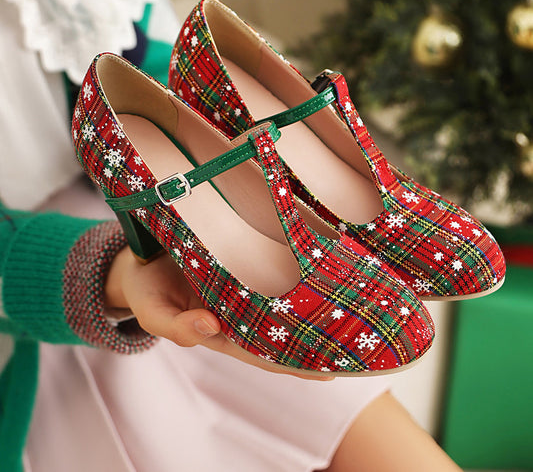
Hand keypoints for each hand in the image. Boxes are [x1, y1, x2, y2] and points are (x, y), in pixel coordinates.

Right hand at [105, 247, 333, 380]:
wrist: (140, 260)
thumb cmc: (148, 291)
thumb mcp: (153, 313)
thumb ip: (177, 328)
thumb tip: (210, 326)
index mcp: (221, 329)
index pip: (264, 352)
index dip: (294, 362)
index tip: (328, 369)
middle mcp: (237, 309)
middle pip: (281, 327)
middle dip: (313, 334)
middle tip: (353, 337)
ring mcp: (239, 283)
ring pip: (279, 297)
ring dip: (307, 302)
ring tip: (346, 302)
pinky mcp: (239, 257)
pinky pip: (268, 266)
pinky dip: (289, 269)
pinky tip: (313, 263)